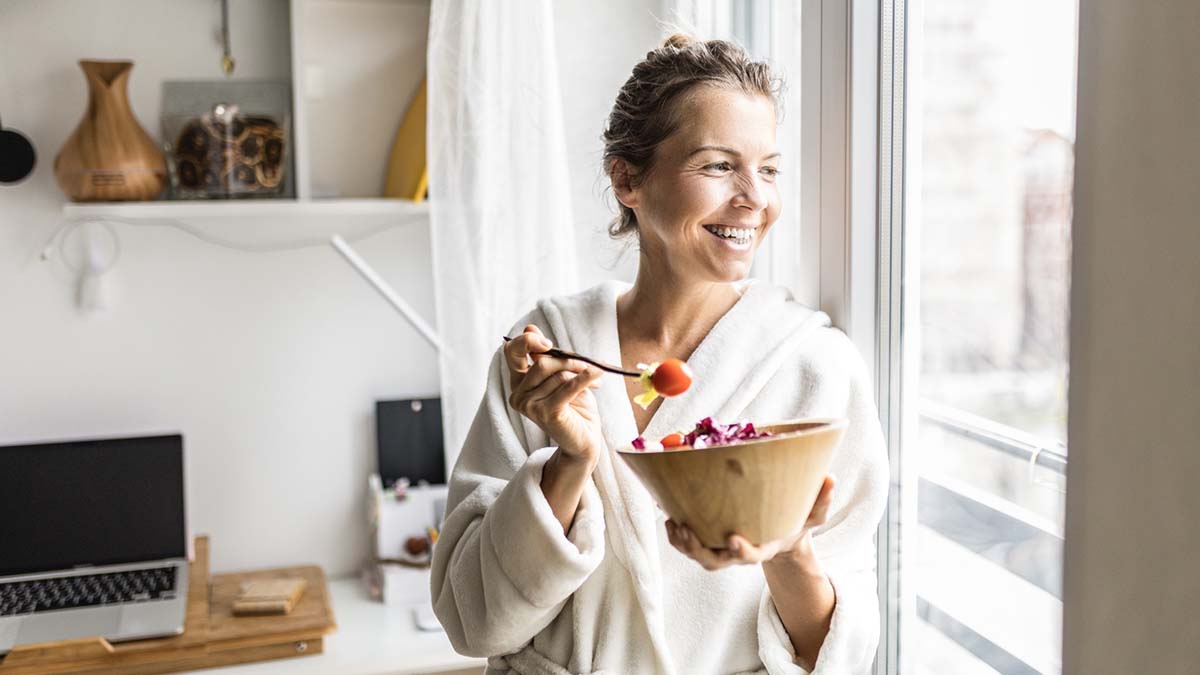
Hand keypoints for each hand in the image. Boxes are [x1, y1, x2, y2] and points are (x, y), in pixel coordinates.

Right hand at [505, 324, 603, 463]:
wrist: (584, 441)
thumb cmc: (573, 407)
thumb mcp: (559, 376)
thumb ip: (546, 356)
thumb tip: (530, 328)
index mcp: (518, 383)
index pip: (511, 352)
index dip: (527, 341)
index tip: (549, 342)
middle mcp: (518, 395)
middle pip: (542, 363)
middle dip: (568, 360)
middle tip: (587, 364)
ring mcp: (529, 406)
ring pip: (557, 375)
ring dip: (580, 373)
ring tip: (594, 380)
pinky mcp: (546, 414)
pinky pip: (568, 387)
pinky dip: (585, 378)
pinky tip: (597, 376)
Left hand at [666, 475, 835, 569]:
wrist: (781, 532)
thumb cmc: (797, 520)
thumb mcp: (814, 513)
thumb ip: (821, 500)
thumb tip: (830, 478)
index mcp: (765, 546)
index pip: (752, 556)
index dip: (742, 551)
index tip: (732, 538)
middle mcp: (741, 551)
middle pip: (715, 561)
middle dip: (698, 550)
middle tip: (686, 530)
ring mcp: (723, 549)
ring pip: (699, 556)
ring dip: (682, 544)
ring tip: (673, 523)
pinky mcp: (711, 541)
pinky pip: (690, 544)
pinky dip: (676, 535)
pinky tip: (668, 516)